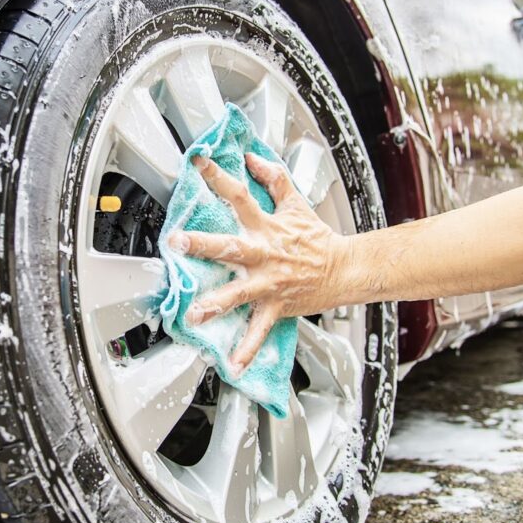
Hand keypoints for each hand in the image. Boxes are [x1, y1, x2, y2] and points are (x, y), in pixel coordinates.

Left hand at [168, 153, 350, 370]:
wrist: (345, 269)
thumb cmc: (316, 239)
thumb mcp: (295, 203)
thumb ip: (273, 178)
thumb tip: (252, 158)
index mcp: (267, 226)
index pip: (240, 196)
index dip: (219, 177)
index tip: (198, 163)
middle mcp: (264, 253)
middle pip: (230, 245)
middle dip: (203, 244)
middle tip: (178, 242)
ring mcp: (269, 282)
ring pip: (239, 293)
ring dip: (216, 303)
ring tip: (194, 314)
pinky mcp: (276, 306)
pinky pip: (259, 330)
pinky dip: (247, 348)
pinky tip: (232, 364)